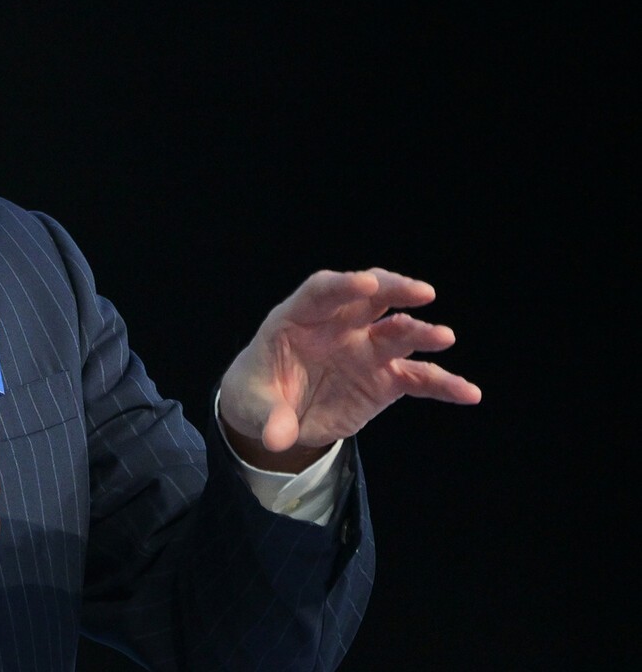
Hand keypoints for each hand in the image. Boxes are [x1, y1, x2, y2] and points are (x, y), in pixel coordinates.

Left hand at [219, 268, 480, 469]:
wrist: (277, 415)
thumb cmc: (260, 394)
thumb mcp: (253, 406)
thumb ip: (268, 417)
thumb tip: (277, 438)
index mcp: (298, 318)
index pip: (322, 292)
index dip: (343, 286)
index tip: (366, 283)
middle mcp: (338, 326)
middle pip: (370, 298)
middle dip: (394, 290)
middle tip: (422, 292)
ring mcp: (364, 350)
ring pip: (398, 333)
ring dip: (421, 333)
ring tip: (444, 337)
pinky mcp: (383, 379)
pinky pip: (417, 378)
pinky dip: (443, 384)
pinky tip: (468, 393)